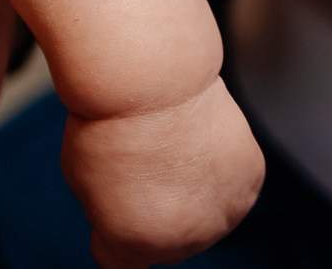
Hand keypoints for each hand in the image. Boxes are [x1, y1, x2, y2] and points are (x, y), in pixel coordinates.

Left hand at [61, 76, 263, 266]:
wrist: (150, 80)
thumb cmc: (106, 123)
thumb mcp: (80, 178)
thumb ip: (109, 214)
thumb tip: (133, 218)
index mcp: (136, 245)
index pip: (117, 262)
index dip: (107, 228)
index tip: (108, 202)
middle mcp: (186, 240)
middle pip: (165, 241)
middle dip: (152, 212)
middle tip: (136, 163)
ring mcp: (226, 214)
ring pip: (204, 219)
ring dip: (189, 196)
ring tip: (166, 150)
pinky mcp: (251, 183)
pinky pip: (231, 190)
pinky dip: (216, 171)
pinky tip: (194, 143)